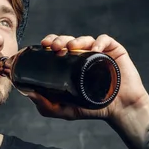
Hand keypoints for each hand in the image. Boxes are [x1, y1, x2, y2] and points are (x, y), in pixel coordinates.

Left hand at [26, 34, 148, 120]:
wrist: (121, 110)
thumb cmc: (94, 109)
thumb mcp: (65, 110)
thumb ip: (46, 106)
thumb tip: (28, 94)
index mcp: (70, 65)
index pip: (57, 49)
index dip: (49, 43)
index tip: (42, 46)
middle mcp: (83, 56)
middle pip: (68, 41)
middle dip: (58, 39)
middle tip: (53, 46)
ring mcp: (99, 52)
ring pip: (84, 39)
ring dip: (75, 40)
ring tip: (70, 47)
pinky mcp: (114, 51)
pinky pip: (105, 40)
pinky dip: (98, 42)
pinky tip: (94, 49)